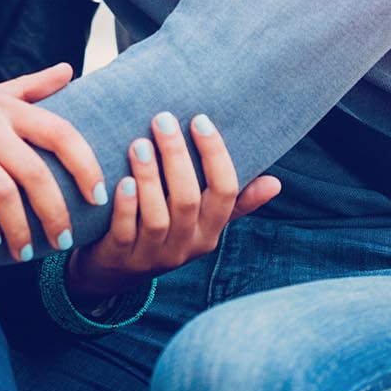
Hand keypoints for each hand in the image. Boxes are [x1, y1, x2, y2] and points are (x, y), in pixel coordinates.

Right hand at [0, 63, 104, 259]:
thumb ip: (28, 88)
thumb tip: (69, 70)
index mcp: (3, 105)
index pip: (60, 132)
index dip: (85, 165)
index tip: (99, 195)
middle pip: (34, 171)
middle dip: (55, 211)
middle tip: (64, 240)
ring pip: (2, 191)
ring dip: (19, 228)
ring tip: (25, 252)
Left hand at [66, 111, 280, 299]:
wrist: (116, 271)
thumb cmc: (164, 232)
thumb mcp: (201, 221)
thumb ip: (235, 202)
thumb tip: (275, 182)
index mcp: (210, 231)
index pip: (225, 191)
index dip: (215, 155)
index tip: (200, 119)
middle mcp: (186, 245)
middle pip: (188, 199)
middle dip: (176, 156)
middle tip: (163, 120)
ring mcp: (153, 255)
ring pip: (157, 217)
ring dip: (149, 177)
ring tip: (139, 144)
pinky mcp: (121, 258)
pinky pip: (126, 232)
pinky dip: (125, 206)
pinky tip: (121, 180)